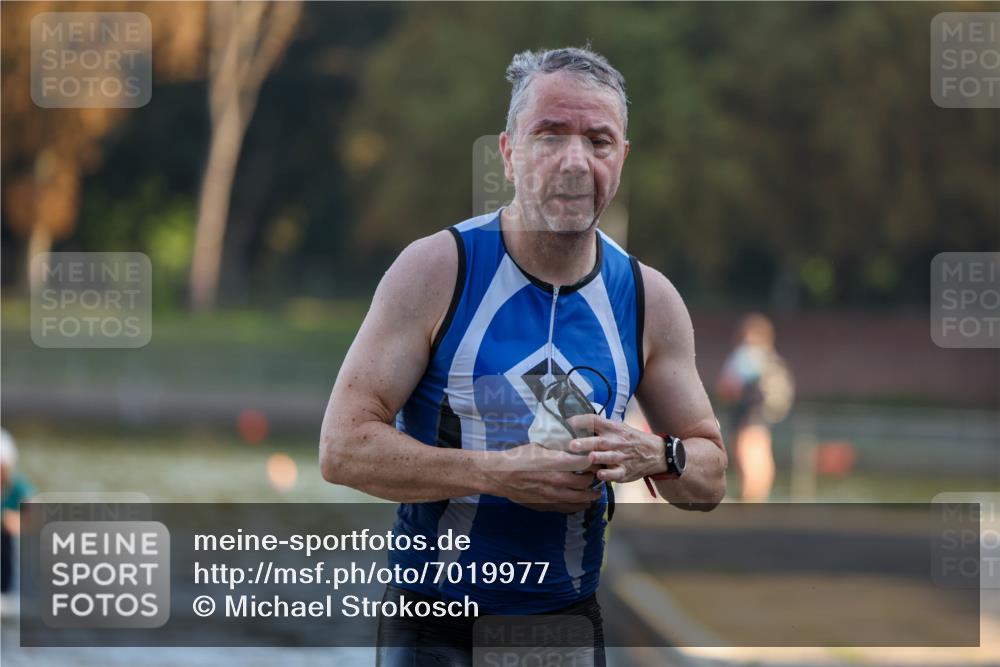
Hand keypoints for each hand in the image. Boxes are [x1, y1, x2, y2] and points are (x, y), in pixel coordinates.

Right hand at [481, 443, 602, 513]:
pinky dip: (578, 505)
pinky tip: (581, 502)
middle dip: (594, 479)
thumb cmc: (518, 458)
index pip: (585, 463)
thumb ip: (557, 448)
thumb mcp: (539, 446)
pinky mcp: (547, 506)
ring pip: (580, 499)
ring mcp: (553, 496)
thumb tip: (572, 446)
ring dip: (590, 495)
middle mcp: (558, 481)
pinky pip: (569, 508)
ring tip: (595, 493)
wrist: (501, 476)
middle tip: (597, 476)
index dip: (594, 462)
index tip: (596, 460)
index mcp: (556, 463)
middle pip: (586, 482)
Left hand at [565, 414, 666, 483]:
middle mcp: (615, 441)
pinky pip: (616, 473)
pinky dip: (608, 474)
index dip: (580, 421)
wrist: (655, 452)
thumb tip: (572, 424)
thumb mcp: (617, 427)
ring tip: (588, 458)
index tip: (566, 423)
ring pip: (608, 457)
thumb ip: (598, 427)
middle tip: (571, 445)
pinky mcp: (624, 471)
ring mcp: (620, 457)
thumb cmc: (629, 439)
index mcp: (612, 428)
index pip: (594, 421)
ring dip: (597, 457)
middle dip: (585, 443)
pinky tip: (600, 474)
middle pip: (599, 441)